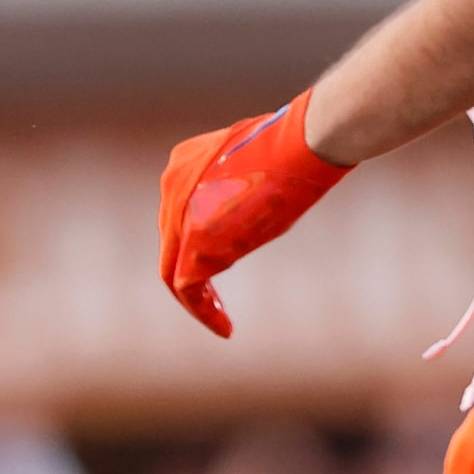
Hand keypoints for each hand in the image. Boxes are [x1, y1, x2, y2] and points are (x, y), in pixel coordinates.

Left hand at [157, 94, 347, 336]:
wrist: (301, 145)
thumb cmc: (293, 150)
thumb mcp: (254, 166)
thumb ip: (235, 190)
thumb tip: (242, 216)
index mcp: (184, 162)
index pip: (178, 213)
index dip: (195, 242)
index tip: (219, 265)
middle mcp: (172, 183)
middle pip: (172, 241)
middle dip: (193, 273)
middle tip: (215, 302)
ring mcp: (179, 209)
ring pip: (173, 266)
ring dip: (196, 298)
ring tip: (220, 320)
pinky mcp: (196, 237)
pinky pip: (186, 285)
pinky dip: (203, 310)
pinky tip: (225, 327)